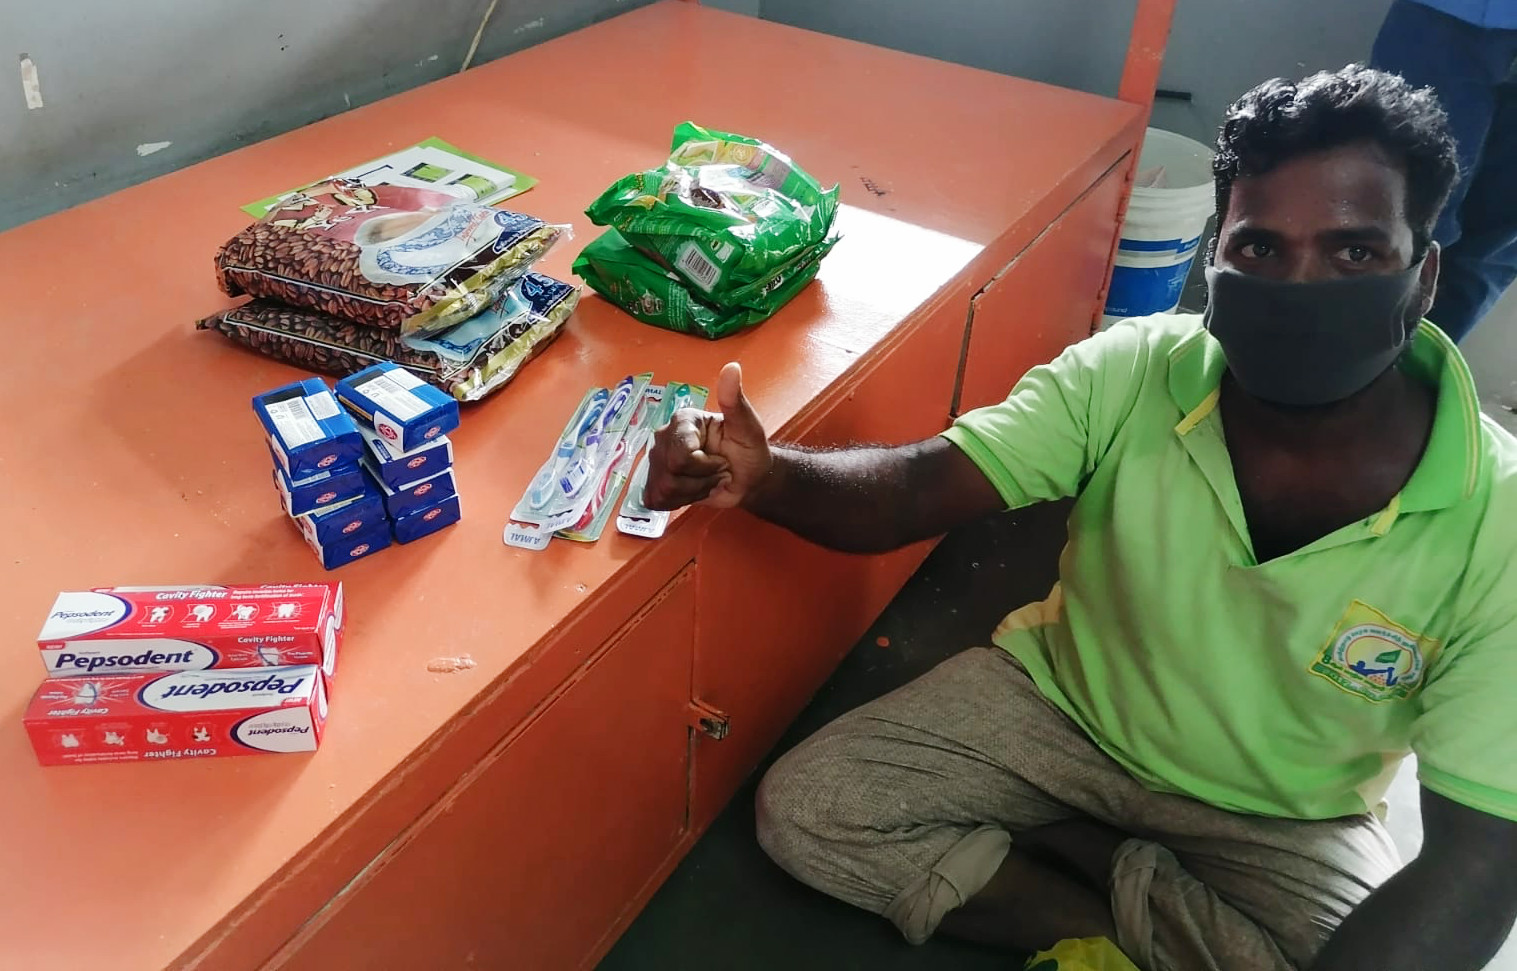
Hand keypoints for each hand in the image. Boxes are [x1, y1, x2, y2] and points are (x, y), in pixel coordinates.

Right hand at [644, 362, 771, 509]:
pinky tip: (694, 492)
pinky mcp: (654, 483)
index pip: (682, 453)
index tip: (723, 461)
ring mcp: (656, 461)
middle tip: (717, 471)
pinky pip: (657, 499)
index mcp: (683, 420)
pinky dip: (681, 501)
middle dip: (702, 479)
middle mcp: (663, 437)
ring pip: (665, 488)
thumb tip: (732, 368)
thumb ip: (735, 401)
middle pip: (671, 471)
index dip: (706, 465)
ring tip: (708, 481)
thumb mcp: (747, 426)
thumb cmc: (748, 450)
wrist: (748, 478)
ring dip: (694, 491)